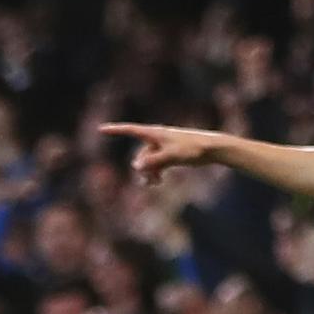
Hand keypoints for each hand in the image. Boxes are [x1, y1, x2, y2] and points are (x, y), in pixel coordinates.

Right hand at [101, 123, 225, 181]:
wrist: (213, 149)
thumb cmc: (193, 149)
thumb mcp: (172, 156)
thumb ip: (153, 161)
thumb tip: (136, 166)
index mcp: (156, 133)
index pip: (131, 130)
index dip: (116, 130)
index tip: (101, 129)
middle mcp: (158, 138)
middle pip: (141, 154)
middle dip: (142, 167)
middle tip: (149, 182)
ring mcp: (165, 146)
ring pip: (149, 160)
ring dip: (149, 172)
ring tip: (153, 184)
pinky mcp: (172, 153)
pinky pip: (158, 163)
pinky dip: (156, 172)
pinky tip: (158, 182)